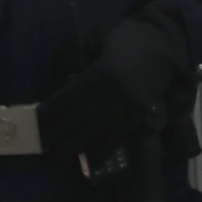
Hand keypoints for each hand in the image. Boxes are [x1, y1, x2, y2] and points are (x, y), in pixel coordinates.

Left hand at [39, 3, 189, 156]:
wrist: (163, 48)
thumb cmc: (126, 40)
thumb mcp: (97, 40)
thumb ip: (77, 56)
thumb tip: (60, 78)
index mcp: (105, 73)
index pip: (71, 96)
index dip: (53, 109)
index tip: (37, 119)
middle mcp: (116, 94)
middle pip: (80, 117)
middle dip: (58, 131)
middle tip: (41, 141)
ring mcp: (128, 108)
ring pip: (96, 131)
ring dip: (75, 144)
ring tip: (58, 154)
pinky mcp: (137, 118)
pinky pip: (117, 139)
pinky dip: (101, 152)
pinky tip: (87, 161)